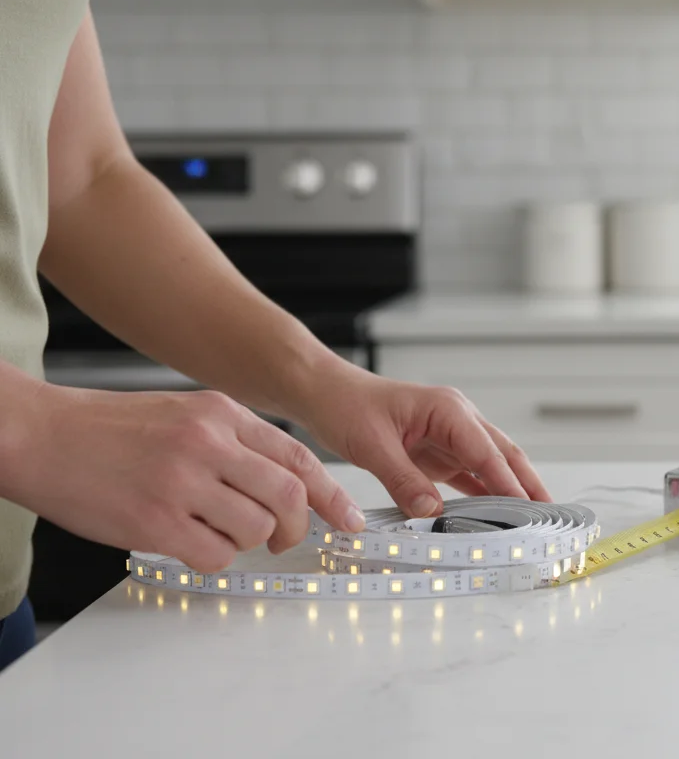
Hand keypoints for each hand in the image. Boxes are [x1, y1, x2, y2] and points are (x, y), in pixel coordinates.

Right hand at [1, 386, 364, 572]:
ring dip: (246, 542)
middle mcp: (208, 444)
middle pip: (289, 497)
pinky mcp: (155, 522)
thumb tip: (281, 484)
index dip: (332, 495)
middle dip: (296, 528)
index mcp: (220, 413)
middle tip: (281, 539)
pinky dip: (211, 557)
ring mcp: (183, 483)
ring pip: (257, 530)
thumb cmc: (105, 429)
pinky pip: (215, 556)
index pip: (299, 458)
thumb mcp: (182, 414)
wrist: (36, 434)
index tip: (349, 520)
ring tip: (212, 530)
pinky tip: (186, 541)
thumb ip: (233, 442)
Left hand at [296, 369, 550, 517]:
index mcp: (447, 409)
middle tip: (550, 513)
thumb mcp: (372, 445)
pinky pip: (469, 474)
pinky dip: (484, 493)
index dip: (508, 481)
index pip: (487, 451)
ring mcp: (450, 436)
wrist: (325, 394)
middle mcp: (456, 420)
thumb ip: (404, 480)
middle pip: (503, 454)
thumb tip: (430, 512)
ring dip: (511, 490)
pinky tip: (496, 514)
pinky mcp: (438, 451)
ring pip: (491, 465)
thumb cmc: (347, 406)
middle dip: (528, 483)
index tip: (528, 506)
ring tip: (532, 518)